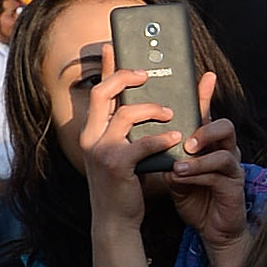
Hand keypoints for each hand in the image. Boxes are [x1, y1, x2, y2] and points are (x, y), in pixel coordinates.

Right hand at [78, 52, 167, 227]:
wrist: (116, 220)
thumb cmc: (124, 185)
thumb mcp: (124, 153)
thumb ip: (130, 131)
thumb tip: (154, 105)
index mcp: (92, 130)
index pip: (97, 90)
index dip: (105, 67)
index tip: (112, 46)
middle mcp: (91, 136)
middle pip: (103, 91)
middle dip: (126, 76)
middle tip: (147, 74)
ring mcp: (100, 150)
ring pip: (125, 113)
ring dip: (151, 109)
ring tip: (170, 114)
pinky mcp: (115, 165)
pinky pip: (140, 143)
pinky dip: (161, 139)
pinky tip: (176, 139)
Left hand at [164, 77, 251, 261]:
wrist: (211, 228)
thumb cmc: (194, 195)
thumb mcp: (175, 169)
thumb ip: (167, 152)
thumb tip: (145, 136)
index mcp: (209, 143)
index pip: (208, 113)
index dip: (207, 94)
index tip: (204, 76)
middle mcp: (225, 151)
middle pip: (225, 126)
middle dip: (205, 129)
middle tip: (185, 140)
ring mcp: (233, 169)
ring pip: (225, 150)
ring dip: (199, 156)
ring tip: (178, 164)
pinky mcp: (234, 187)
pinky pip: (219, 175)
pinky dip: (198, 175)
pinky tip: (181, 179)